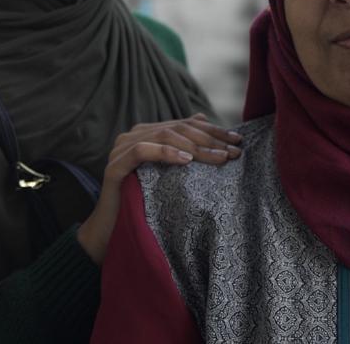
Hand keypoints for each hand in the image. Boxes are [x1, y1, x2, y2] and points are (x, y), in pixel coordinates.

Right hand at [77, 114, 241, 262]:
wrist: (112, 231)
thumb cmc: (144, 202)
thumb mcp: (169, 174)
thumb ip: (183, 147)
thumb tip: (204, 118)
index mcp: (147, 133)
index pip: (186, 124)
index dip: (213, 130)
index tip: (238, 140)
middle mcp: (133, 135)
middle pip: (179, 129)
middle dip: (210, 140)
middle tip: (233, 152)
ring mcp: (121, 148)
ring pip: (165, 135)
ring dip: (196, 146)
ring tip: (218, 158)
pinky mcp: (114, 166)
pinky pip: (141, 151)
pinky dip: (166, 152)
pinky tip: (186, 160)